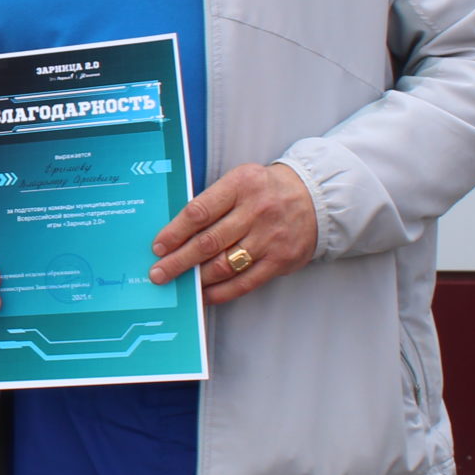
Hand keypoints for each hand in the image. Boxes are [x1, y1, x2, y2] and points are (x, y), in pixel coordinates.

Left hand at [149, 162, 318, 303]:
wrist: (316, 197)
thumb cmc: (267, 190)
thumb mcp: (241, 181)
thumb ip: (213, 202)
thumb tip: (176, 234)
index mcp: (241, 185)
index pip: (199, 212)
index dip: (175, 232)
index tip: (158, 246)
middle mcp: (256, 212)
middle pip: (209, 242)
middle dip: (179, 260)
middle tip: (158, 273)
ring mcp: (270, 238)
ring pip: (225, 264)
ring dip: (197, 278)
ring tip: (179, 284)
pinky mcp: (280, 260)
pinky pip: (245, 282)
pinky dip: (221, 292)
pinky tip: (204, 293)